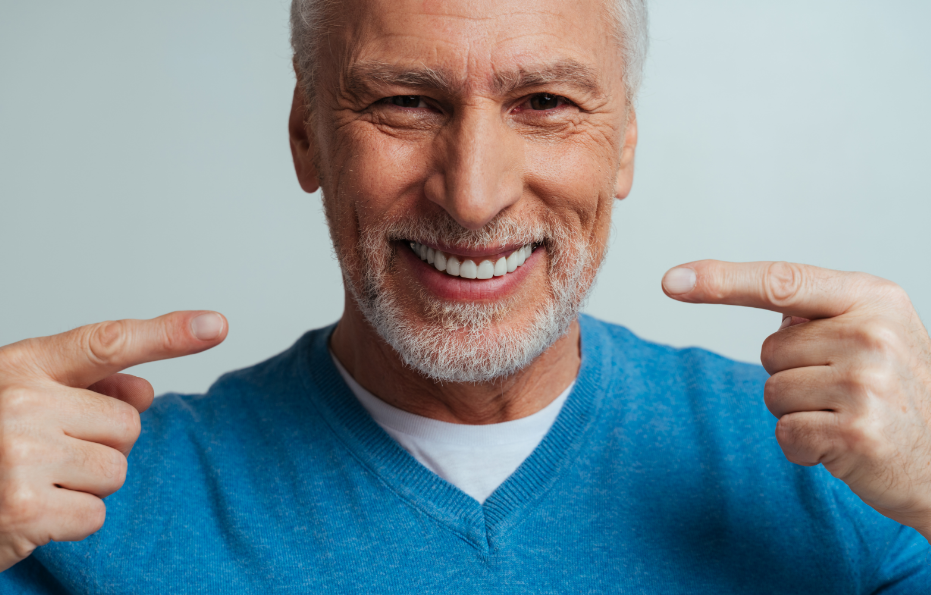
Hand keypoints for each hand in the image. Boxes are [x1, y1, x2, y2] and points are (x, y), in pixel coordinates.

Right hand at [0, 311, 226, 570]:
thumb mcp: (24, 397)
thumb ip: (85, 387)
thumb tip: (146, 391)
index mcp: (23, 365)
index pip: (108, 343)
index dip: (167, 334)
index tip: (215, 326)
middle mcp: (21, 402)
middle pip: (127, 424)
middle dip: (100, 444)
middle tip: (48, 453)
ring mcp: (21, 454)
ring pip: (116, 470)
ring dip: (85, 483)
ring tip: (35, 480)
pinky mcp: (26, 507)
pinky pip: (96, 513)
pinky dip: (71, 519)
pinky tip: (32, 509)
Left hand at [662, 261, 930, 537]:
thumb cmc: (898, 394)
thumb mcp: (876, 332)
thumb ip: (819, 313)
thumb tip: (762, 305)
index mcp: (873, 297)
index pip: (781, 281)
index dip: (721, 281)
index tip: (672, 281)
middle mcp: (873, 333)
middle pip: (769, 349)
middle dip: (792, 374)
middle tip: (843, 390)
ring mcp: (867, 383)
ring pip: (772, 392)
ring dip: (798, 411)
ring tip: (846, 415)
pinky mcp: (857, 432)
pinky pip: (786, 432)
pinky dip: (803, 446)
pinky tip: (843, 446)